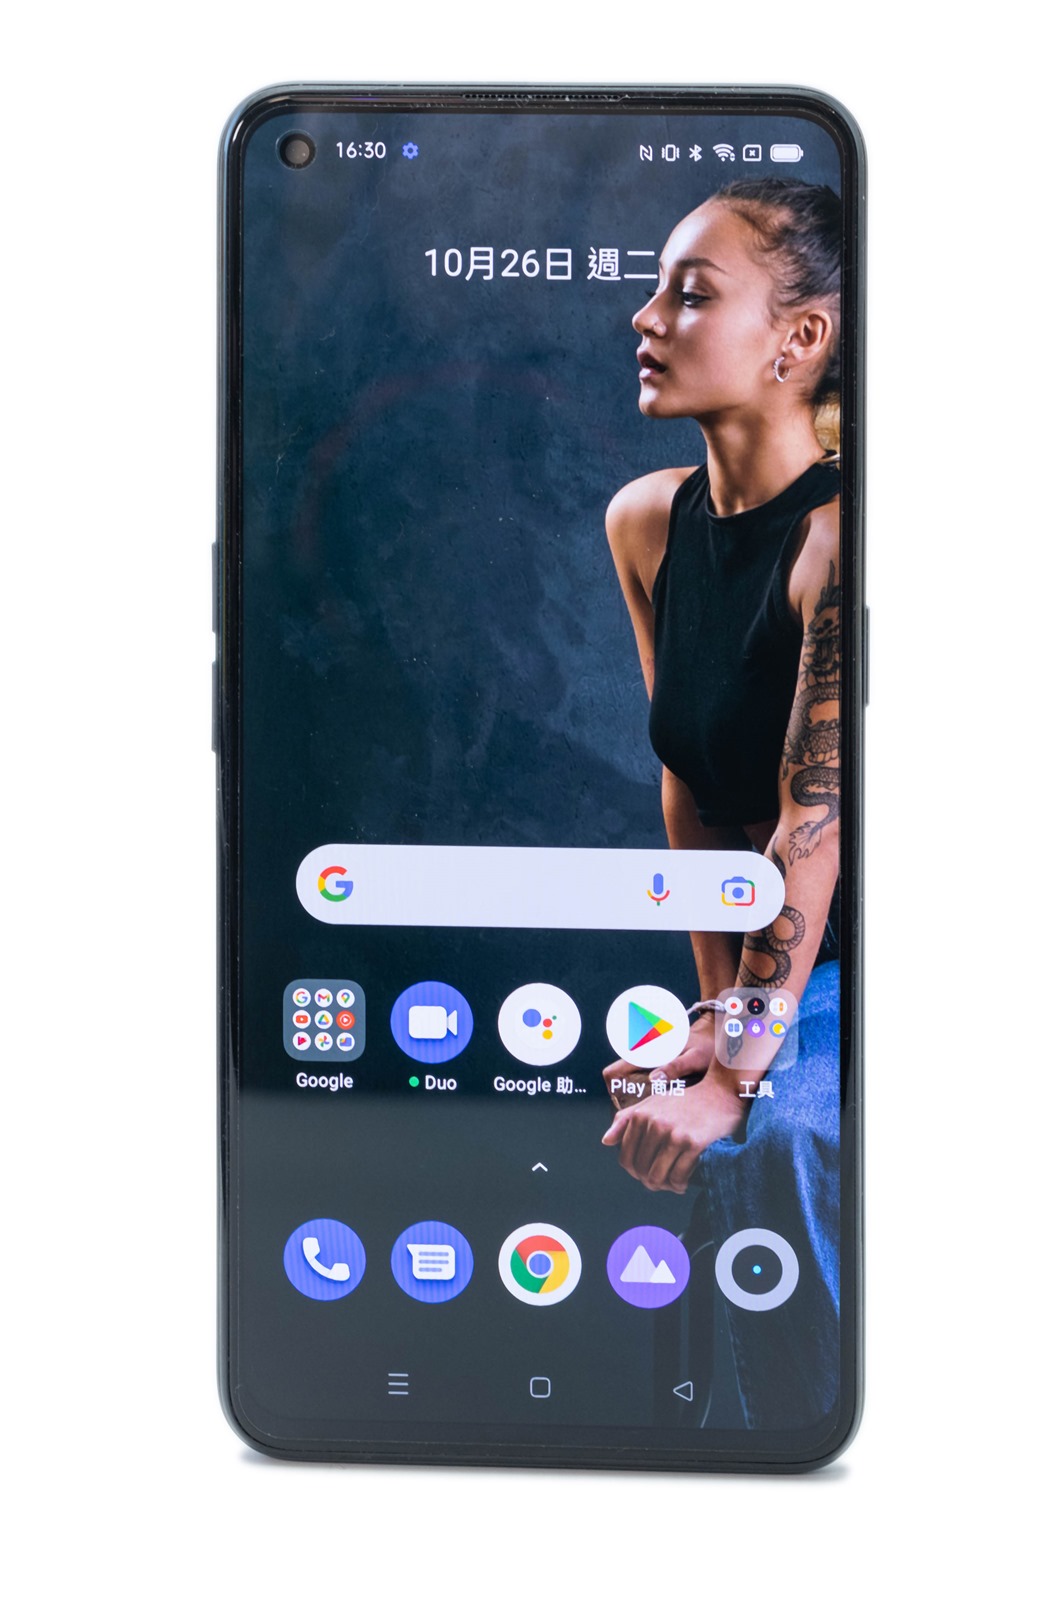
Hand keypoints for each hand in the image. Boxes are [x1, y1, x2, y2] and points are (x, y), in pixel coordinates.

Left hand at [601, 1021, 750, 1193]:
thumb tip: (606, 1141)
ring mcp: (673, 1134)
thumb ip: (626, 1119)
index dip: (634, 1171)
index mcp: (641, 1116)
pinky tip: (683, 1183)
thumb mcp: (652, 1103)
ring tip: (672, 1184)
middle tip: (662, 1181)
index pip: (625, 1157)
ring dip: (664, 1186)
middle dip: (650, 1181)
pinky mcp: (693, 1143)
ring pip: (658, 1177)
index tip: (645, 1172)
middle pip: (641, 1170)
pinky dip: (679, 1185)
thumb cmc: (686, 1101)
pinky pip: (679, 1176)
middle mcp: (654, 1124)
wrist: (721, 1094)